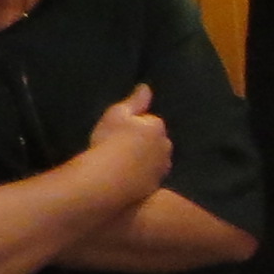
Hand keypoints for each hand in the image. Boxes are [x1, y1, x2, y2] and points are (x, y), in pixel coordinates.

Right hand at [84, 84, 173, 199]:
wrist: (107, 179)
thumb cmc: (110, 141)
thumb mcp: (117, 114)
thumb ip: (135, 101)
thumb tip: (146, 87)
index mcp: (157, 127)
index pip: (151, 122)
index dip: (135, 126)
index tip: (120, 131)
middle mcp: (165, 147)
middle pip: (156, 141)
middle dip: (145, 142)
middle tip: (121, 147)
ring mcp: (162, 168)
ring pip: (156, 160)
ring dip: (146, 160)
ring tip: (124, 163)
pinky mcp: (156, 186)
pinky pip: (151, 177)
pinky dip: (143, 176)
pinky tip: (129, 178)